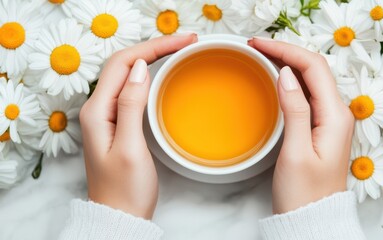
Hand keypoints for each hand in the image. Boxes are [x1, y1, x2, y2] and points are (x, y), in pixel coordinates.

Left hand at [79, 34, 197, 218]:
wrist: (120, 216)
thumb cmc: (125, 189)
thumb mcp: (130, 147)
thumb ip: (131, 105)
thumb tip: (139, 68)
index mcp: (97, 111)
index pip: (122, 64)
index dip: (152, 47)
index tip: (182, 42)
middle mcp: (98, 108)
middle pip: (124, 64)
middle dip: (154, 47)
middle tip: (187, 42)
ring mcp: (108, 115)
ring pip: (128, 75)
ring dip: (152, 58)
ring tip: (178, 50)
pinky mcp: (118, 122)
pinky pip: (132, 90)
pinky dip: (149, 76)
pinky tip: (163, 74)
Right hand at [248, 38, 354, 213]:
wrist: (311, 217)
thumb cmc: (304, 192)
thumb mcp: (297, 151)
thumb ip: (295, 110)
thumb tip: (286, 75)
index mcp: (335, 116)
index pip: (313, 68)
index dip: (287, 51)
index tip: (259, 45)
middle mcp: (337, 113)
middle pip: (314, 69)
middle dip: (286, 52)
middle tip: (256, 47)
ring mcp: (329, 120)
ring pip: (310, 80)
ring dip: (288, 64)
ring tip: (262, 56)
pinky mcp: (319, 127)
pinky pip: (306, 95)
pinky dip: (289, 81)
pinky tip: (275, 79)